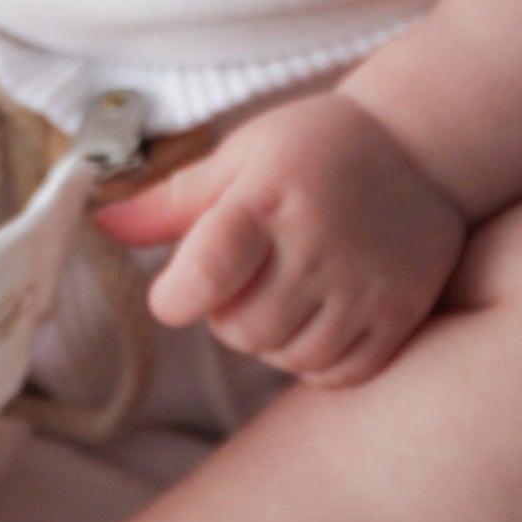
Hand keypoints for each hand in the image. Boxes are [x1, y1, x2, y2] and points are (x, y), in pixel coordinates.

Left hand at [94, 87, 467, 383]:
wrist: (420, 148)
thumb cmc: (313, 148)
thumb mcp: (239, 156)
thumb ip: (169, 202)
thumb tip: (100, 225)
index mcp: (268, 199)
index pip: (208, 272)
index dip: (177, 297)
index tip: (176, 292)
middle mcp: (318, 244)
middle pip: (241, 330)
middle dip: (224, 314)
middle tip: (245, 276)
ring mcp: (364, 285)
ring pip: (285, 358)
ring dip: (270, 339)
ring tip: (284, 290)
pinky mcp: (398, 314)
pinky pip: (336, 373)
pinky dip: (315, 358)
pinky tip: (319, 315)